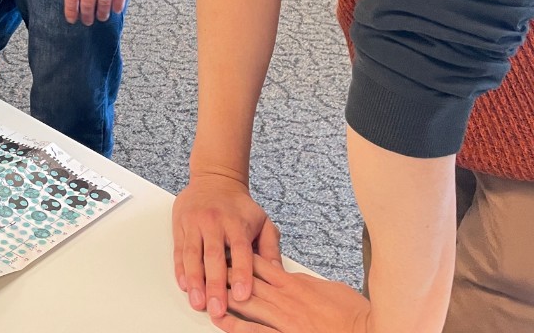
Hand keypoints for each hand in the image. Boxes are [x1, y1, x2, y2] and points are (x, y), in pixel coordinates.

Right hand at [173, 171, 281, 318]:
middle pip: (213, 257)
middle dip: (214, 285)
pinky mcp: (180, 225)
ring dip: (194, 281)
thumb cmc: (239, 205)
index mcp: (236, 222)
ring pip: (192, 255)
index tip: (242, 295)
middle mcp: (214, 222)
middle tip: (216, 308)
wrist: (215, 179)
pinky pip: (179, 250)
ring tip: (197, 302)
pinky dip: (180, 269)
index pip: (240, 251)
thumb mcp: (263, 220)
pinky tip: (184, 284)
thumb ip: (271, 247)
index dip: (241, 274)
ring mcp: (194, 223)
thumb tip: (280, 273)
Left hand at [213, 256, 370, 332]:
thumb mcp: (328, 287)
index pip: (259, 263)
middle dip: (223, 272)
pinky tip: (221, 322)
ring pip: (245, 304)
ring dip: (224, 297)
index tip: (222, 249)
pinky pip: (256, 332)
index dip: (238, 256)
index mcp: (295, 283)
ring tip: (205, 291)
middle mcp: (285, 299)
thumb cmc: (354, 313)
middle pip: (246, 279)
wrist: (370, 331)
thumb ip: (306, 282)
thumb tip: (294, 278)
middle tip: (203, 264)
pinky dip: (236, 327)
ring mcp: (284, 319)